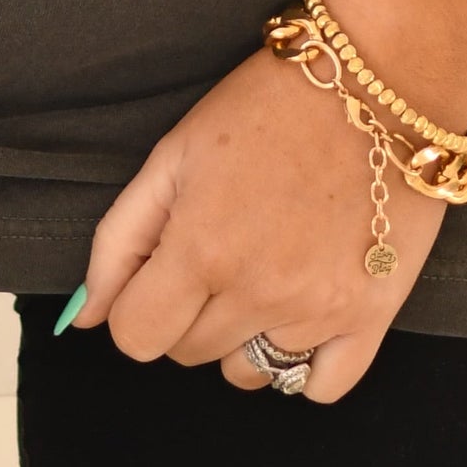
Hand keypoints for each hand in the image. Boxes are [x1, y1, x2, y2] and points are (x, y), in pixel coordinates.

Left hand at [72, 43, 446, 404]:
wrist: (380, 79)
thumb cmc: (271, 105)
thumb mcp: (176, 152)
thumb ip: (120, 240)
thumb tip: (85, 317)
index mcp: (201, 249)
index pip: (136, 337)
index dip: (138, 305)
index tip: (163, 272)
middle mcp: (258, 291)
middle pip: (189, 352)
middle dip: (190, 311)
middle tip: (221, 249)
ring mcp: (317, 310)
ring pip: (250, 372)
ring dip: (245, 333)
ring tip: (269, 268)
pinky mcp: (372, 316)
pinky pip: (320, 387)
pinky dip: (305, 363)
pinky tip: (305, 309)